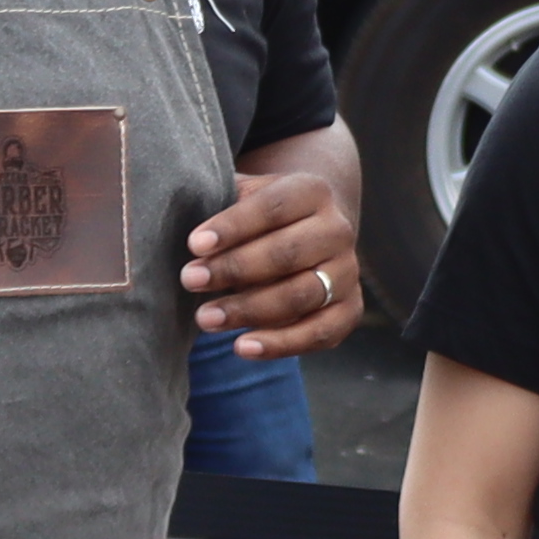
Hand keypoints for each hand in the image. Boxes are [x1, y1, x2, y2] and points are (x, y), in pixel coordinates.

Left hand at [186, 163, 362, 354]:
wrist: (309, 231)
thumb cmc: (258, 216)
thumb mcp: (243, 195)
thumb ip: (220, 202)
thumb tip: (188, 233)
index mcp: (312, 191)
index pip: (273, 207)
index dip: (234, 226)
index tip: (194, 245)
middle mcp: (338, 229)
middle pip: (287, 253)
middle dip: (235, 269)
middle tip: (189, 280)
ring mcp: (348, 272)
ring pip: (301, 295)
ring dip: (250, 309)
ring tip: (205, 318)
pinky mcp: (350, 309)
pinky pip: (320, 333)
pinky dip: (282, 344)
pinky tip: (241, 347)